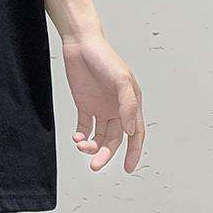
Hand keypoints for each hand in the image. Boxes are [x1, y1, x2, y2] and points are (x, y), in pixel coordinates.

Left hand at [62, 33, 144, 172]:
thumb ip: (128, 105)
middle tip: (95, 165)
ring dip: (91, 145)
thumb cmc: (105, 58)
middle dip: (105, 154)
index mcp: (131, 104)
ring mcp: (100, 107)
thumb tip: (130, 130)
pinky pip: (84, 126)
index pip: (135, 134)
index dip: (134, 153)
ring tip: (81, 145)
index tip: (128, 168)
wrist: (80, 44)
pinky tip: (76, 137)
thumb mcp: (121, 79)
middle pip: (114, 139)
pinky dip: (81, 135)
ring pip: (98, 136)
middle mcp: (117, 109)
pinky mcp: (84, 104)